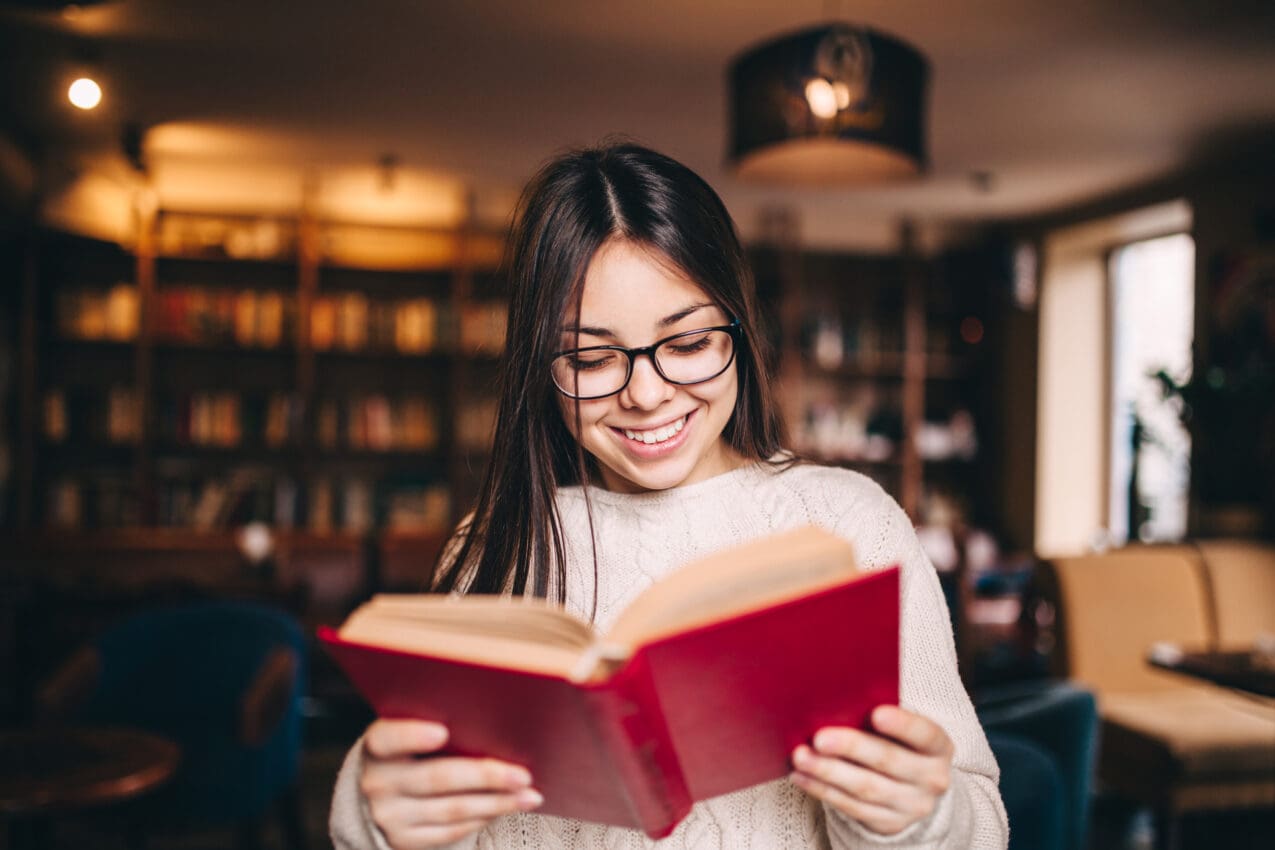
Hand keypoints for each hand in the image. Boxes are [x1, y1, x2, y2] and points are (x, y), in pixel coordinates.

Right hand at [360, 719, 543, 848]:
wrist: (376, 796)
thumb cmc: (409, 751)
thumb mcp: (408, 733)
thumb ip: (436, 723)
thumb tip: (494, 718)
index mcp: (377, 746)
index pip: (389, 738)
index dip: (413, 735)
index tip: (443, 732)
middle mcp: (378, 783)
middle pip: (437, 778)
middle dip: (486, 776)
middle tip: (523, 774)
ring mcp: (390, 816)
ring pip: (452, 810)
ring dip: (496, 803)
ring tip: (529, 795)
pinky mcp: (404, 840)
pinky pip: (450, 831)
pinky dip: (483, 818)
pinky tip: (506, 808)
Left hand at [790, 705, 952, 835]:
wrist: (914, 788)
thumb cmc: (898, 743)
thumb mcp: (902, 730)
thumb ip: (880, 715)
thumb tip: (838, 701)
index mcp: (938, 747)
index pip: (925, 734)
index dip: (902, 724)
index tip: (876, 713)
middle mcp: (932, 779)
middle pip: (888, 761)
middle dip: (851, 748)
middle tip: (819, 737)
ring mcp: (912, 806)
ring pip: (865, 788)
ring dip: (828, 772)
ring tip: (801, 757)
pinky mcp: (889, 823)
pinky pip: (851, 807)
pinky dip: (823, 790)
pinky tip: (802, 776)